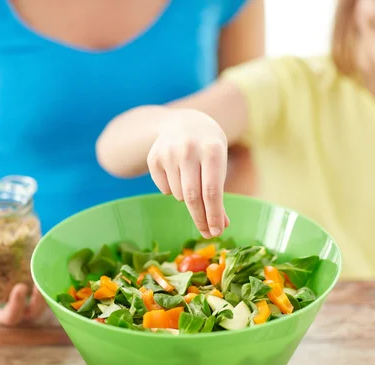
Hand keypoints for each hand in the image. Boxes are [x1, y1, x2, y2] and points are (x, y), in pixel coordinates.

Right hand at [0, 245, 46, 325]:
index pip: (9, 317)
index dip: (17, 307)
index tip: (21, 287)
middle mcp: (10, 302)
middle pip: (32, 312)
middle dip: (40, 302)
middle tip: (39, 282)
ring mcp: (23, 291)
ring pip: (43, 299)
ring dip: (48, 289)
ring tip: (47, 271)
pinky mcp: (30, 276)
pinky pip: (45, 282)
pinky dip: (49, 274)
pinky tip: (48, 258)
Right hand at [147, 108, 229, 238]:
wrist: (185, 122)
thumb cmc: (209, 149)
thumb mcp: (220, 164)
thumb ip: (219, 194)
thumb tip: (220, 226)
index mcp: (212, 149)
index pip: (211, 191)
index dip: (213, 215)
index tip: (216, 232)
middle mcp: (188, 149)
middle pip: (193, 197)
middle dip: (200, 219)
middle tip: (207, 232)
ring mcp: (168, 152)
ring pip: (178, 195)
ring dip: (187, 198)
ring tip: (192, 180)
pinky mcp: (153, 158)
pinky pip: (164, 189)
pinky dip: (172, 189)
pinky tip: (177, 172)